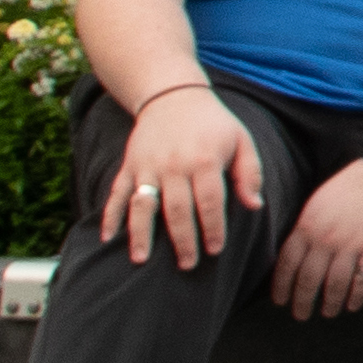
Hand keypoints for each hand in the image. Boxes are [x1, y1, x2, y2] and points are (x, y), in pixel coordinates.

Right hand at [105, 85, 259, 269]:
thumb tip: (255, 206)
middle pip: (177, 210)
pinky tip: (107, 238)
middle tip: (188, 265)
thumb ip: (250, 174)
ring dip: (141, 234)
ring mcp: (147, 167)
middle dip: (183, 240)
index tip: (215, 250)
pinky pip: (116, 194)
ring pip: (143, 205)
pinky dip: (110, 216)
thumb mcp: (241, 141)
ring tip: (141, 260)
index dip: (213, 228)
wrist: (174, 97)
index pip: (210, 202)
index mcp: (206, 161)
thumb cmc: (213, 124)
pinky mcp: (129, 166)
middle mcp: (174, 165)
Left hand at [270, 156, 362, 317]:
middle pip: (308, 280)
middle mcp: (326, 238)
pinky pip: (362, 281)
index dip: (282, 287)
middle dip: (302, 302)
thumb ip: (305, 228)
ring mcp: (352, 244)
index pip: (287, 265)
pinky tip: (353, 304)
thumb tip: (292, 255)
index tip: (280, 301)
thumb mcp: (318, 202)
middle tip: (301, 315)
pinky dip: (356, 297)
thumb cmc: (351, 186)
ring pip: (334, 285)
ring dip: (329, 304)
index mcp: (308, 226)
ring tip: (328, 312)